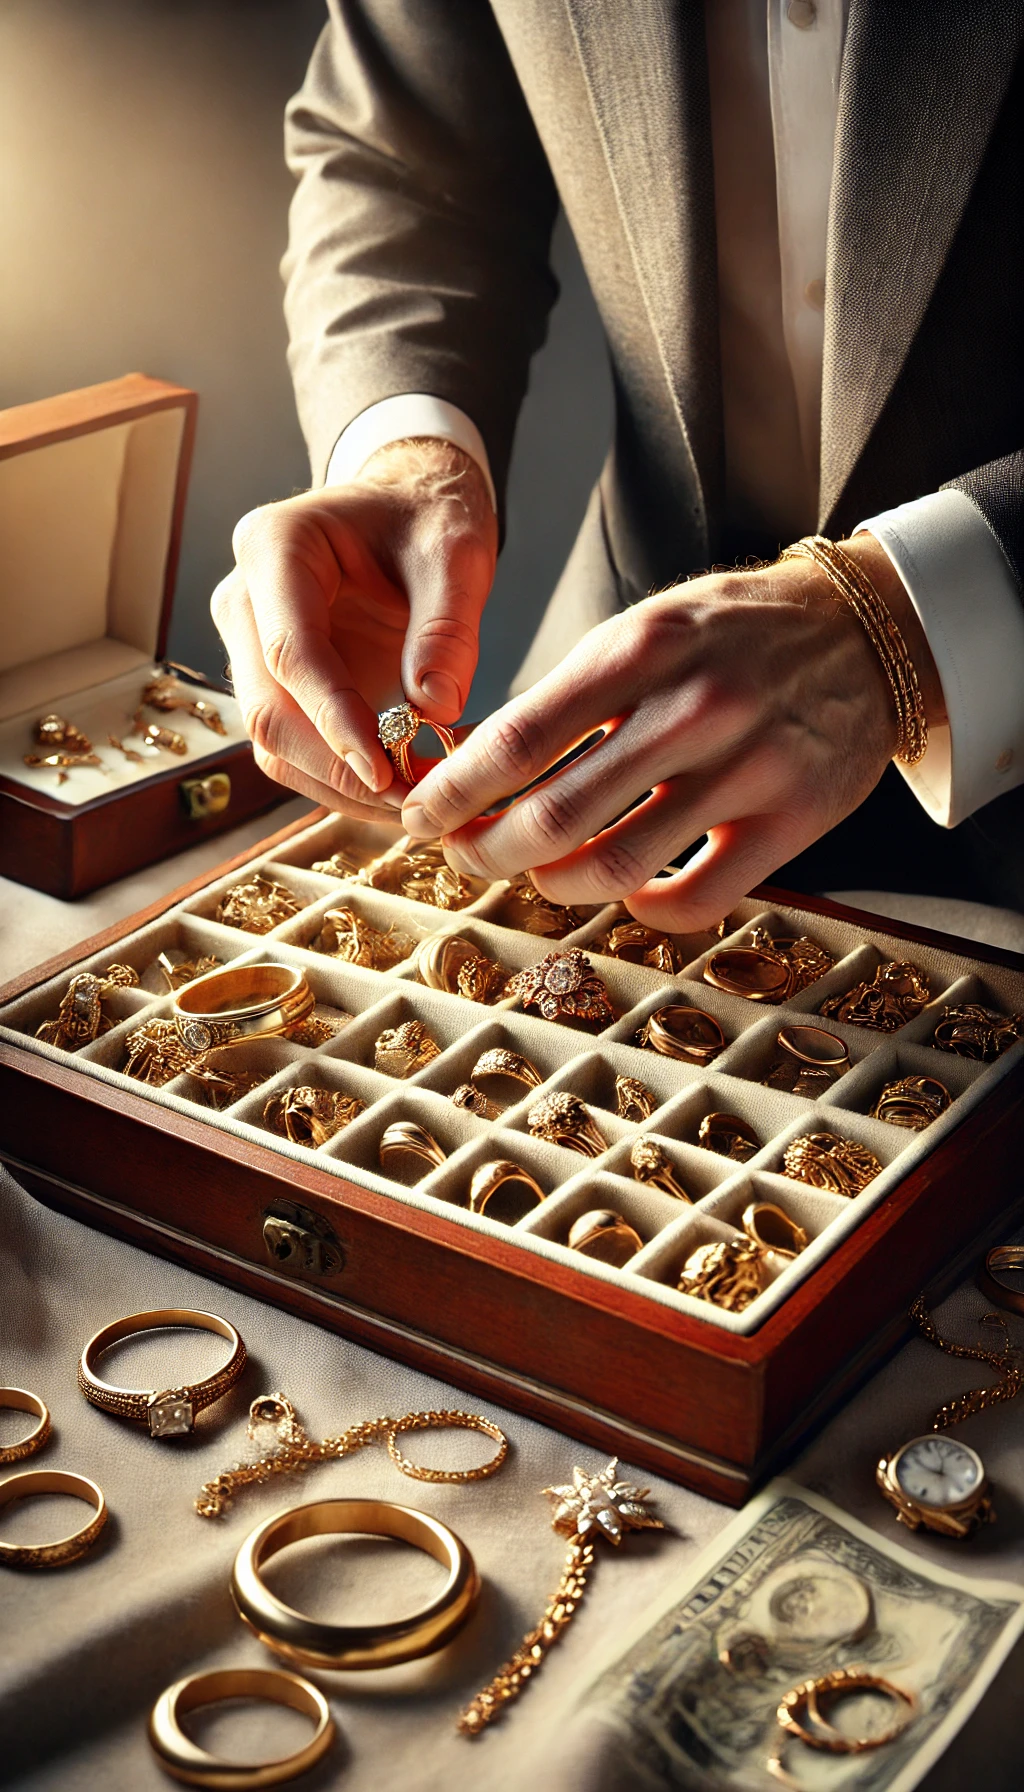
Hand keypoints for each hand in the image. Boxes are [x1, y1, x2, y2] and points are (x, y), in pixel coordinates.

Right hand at [211, 439, 496, 817]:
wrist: (405, 509)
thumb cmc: (426, 518)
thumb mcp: (455, 552)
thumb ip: (448, 626)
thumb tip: (435, 709)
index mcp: (275, 548)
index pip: (291, 651)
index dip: (334, 719)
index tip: (385, 771)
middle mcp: (245, 601)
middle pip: (268, 710)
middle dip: (337, 768)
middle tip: (413, 802)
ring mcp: (252, 648)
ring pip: (275, 744)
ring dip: (340, 786)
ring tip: (416, 801)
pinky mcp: (275, 685)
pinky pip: (298, 749)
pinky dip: (346, 779)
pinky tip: (402, 786)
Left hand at [401, 536, 944, 929]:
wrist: (865, 631)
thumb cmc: (734, 634)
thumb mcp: (647, 630)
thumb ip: (573, 696)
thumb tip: (477, 772)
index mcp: (642, 649)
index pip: (519, 739)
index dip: (453, 793)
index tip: (419, 816)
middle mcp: (694, 707)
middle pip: (554, 815)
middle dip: (487, 851)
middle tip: (466, 855)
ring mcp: (749, 767)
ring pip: (616, 867)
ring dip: (555, 884)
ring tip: (539, 873)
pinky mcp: (794, 819)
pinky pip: (695, 899)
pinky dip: (643, 909)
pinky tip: (628, 892)